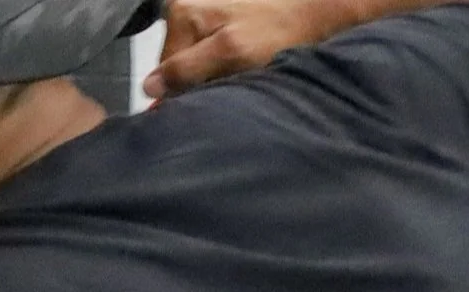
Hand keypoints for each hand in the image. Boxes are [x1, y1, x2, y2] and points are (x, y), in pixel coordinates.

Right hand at [142, 0, 349, 102]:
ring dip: (211, 79)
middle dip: (197, 84)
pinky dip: (221, 69)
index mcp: (182, 14)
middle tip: (227, 88)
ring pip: (193, 65)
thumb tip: (149, 88)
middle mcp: (186, 11)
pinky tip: (239, 70)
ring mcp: (203, 16)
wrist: (319, 12)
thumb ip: (187, 69)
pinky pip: (208, 57)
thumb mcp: (230, 53)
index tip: (204, 104)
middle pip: (176, 66)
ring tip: (237, 78)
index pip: (162, 71)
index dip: (180, 94)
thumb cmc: (280, 32)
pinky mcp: (220, 24)